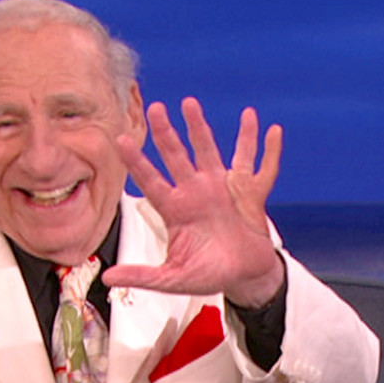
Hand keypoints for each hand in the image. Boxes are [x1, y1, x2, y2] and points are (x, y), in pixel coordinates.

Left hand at [105, 97, 285, 307]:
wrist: (244, 275)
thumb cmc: (209, 273)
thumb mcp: (173, 278)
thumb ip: (143, 276)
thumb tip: (110, 278)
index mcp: (177, 211)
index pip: (151, 182)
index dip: (137, 162)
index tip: (121, 140)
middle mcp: (197, 193)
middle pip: (177, 157)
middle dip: (165, 134)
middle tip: (154, 109)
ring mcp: (223, 190)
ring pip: (209, 152)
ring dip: (200, 128)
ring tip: (190, 104)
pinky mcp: (249, 194)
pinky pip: (262, 170)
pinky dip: (269, 151)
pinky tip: (272, 131)